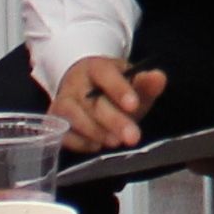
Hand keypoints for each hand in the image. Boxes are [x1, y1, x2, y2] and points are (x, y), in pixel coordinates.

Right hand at [46, 55, 170, 151]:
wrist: (85, 89)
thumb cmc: (113, 89)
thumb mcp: (132, 84)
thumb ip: (146, 83)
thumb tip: (158, 78)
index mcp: (96, 67)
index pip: (106, 75)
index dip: (119, 90)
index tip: (133, 105)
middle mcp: (75, 83)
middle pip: (92, 102)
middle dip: (113, 121)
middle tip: (132, 137)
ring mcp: (62, 101)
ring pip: (75, 118)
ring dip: (96, 132)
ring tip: (115, 141)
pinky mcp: (54, 120)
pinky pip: (64, 133)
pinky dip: (80, 142)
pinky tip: (95, 145)